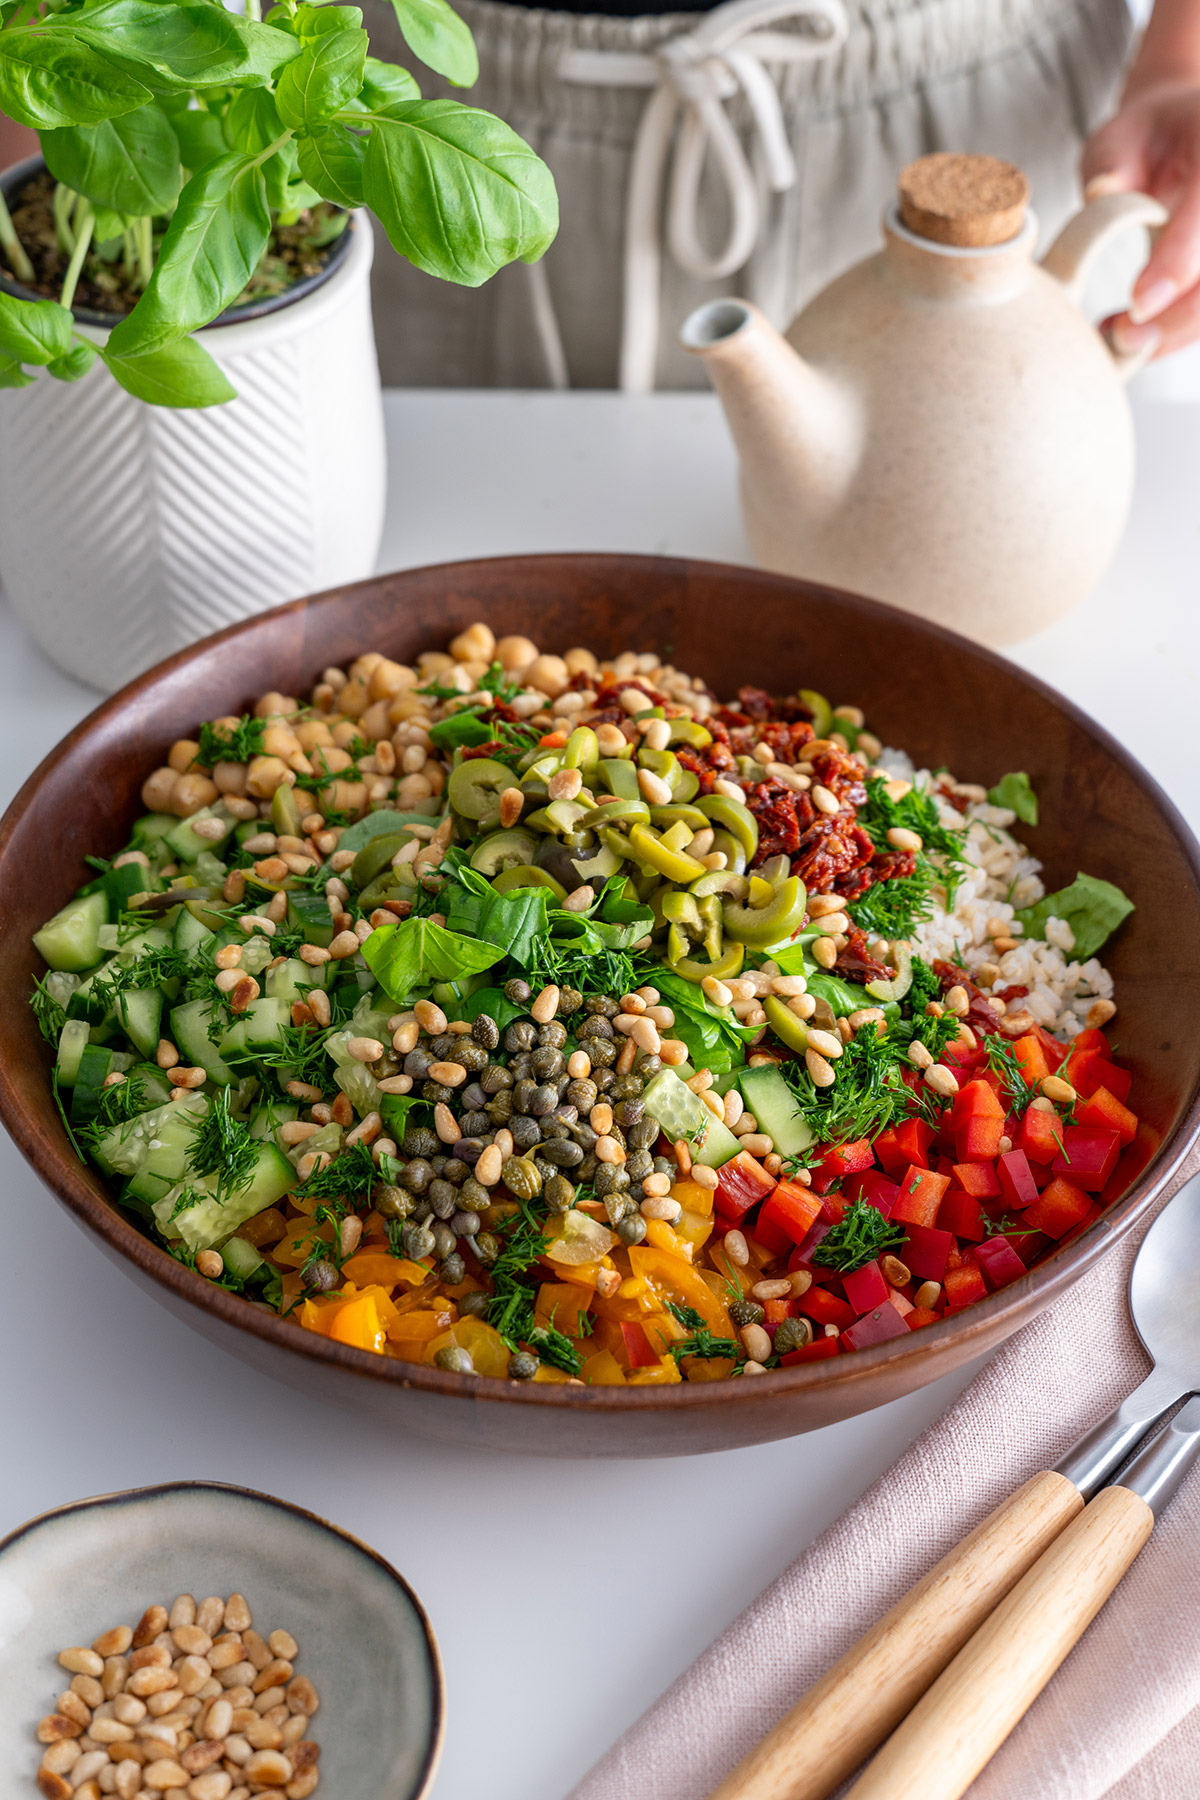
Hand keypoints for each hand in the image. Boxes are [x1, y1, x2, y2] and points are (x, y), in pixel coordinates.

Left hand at [1083, 81, 1199, 357]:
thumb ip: (1110, 163)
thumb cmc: (1147, 142)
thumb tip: (1101, 192)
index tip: (1136, 302)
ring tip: (1119, 339)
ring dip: (1176, 335)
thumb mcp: (1120, 137)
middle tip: (1122, 339)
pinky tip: (1137, 335)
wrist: (1185, 142)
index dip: (1177, 262)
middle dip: (1177, 317)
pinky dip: (1178, 333)